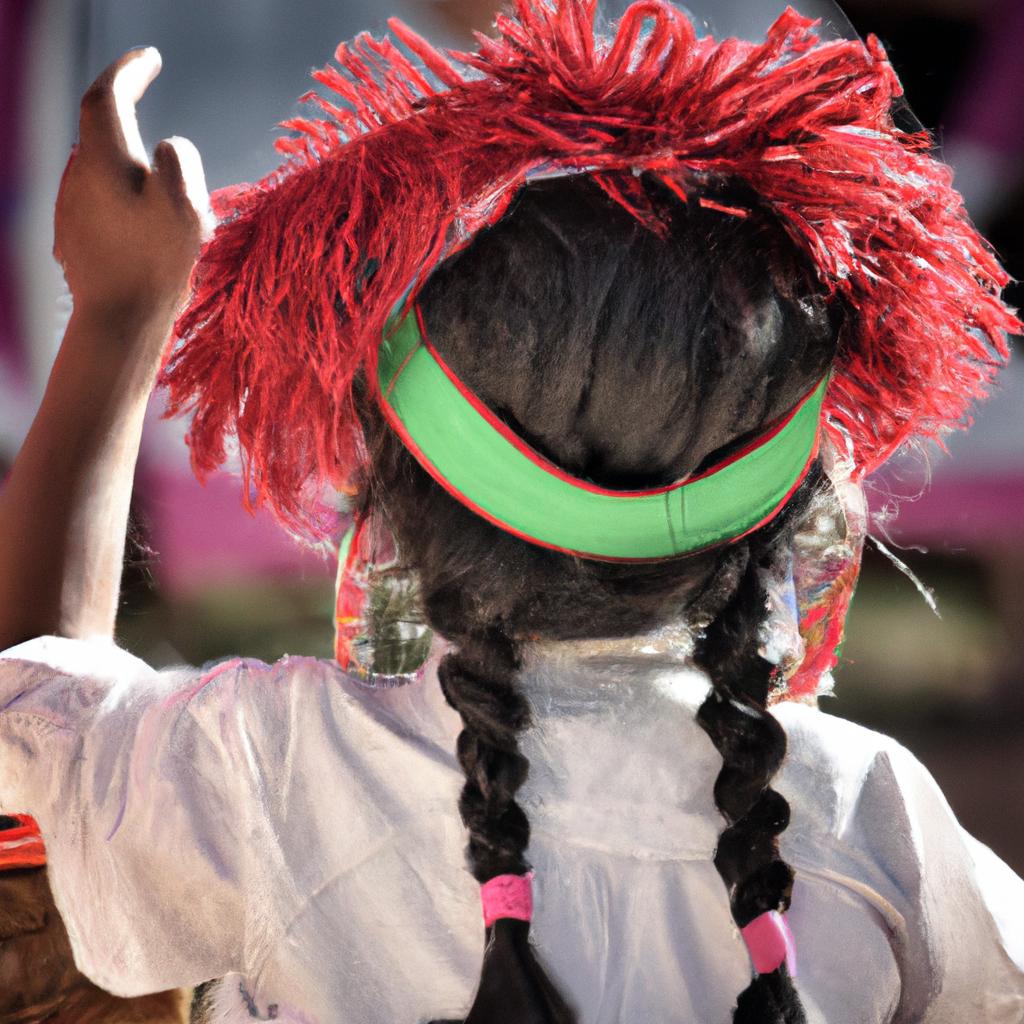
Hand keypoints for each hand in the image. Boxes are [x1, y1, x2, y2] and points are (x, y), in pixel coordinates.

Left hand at [54, 48, 211, 331]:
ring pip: (100, 168)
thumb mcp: (186, 205)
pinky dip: (120, 196)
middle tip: (148, 98)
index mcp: (104, 159)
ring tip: (159, 182)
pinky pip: (98, 202)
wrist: (119, 320)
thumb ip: (180, 160)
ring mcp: (71, 209)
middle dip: (124, 110)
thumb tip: (169, 147)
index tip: (151, 57)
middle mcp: (78, 176)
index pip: (108, 94)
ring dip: (126, 161)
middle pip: (101, 130)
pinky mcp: (74, 238)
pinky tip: (140, 222)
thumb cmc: (157, 264)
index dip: (129, 69)